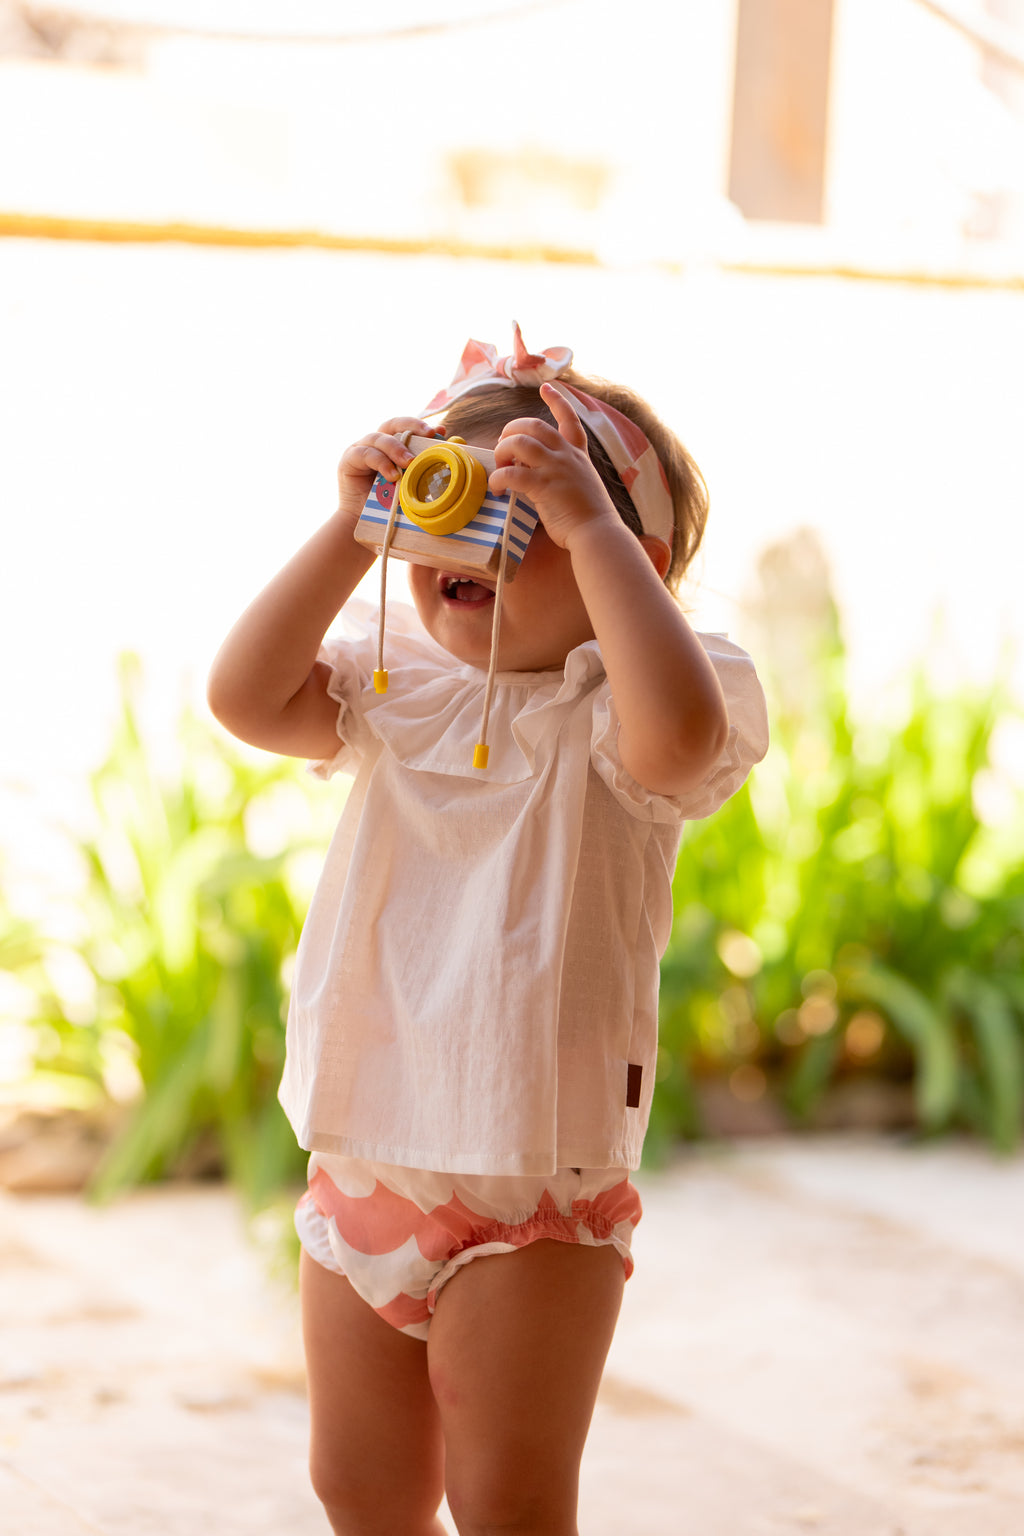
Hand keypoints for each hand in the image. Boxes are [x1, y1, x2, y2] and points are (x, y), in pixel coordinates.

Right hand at [335, 418, 443, 526]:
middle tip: (428, 435)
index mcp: (392, 444)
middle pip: (393, 424)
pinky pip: (365, 454)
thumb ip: (423, 467)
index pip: (406, 427)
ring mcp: (361, 448)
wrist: (367, 523)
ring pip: (379, 439)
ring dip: (396, 449)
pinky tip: (392, 475)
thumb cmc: (392, 504)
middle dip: (412, 426)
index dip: (421, 426)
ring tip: (410, 463)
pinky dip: (381, 463)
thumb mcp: (411, 484)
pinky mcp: (349, 459)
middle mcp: (376, 443)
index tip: (439, 432)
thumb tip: (449, 447)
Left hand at [488, 383, 618, 550]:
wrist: (598, 533)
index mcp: (578, 455)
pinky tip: (496, 487)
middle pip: (534, 425)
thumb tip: (528, 468)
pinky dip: (498, 478)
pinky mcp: (544, 487)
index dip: (557, 401)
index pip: (569, 419)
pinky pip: (512, 473)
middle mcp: (567, 456)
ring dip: (502, 449)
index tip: (546, 387)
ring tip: (499, 465)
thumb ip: (558, 472)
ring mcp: (556, 469)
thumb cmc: (587, 517)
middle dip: (512, 429)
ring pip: (520, 442)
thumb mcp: (579, 485)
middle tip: (503, 445)